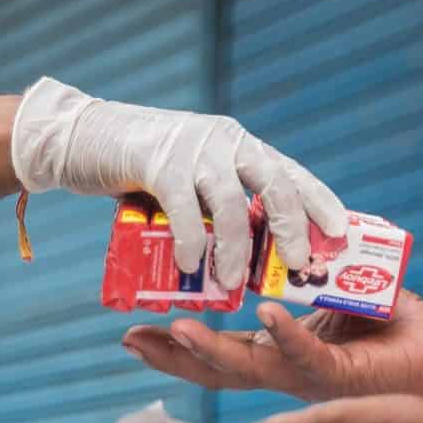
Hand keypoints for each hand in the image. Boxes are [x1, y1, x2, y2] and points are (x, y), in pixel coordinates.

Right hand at [10, 78, 345, 286]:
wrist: (79, 138)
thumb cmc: (140, 166)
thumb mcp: (192, 175)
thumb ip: (218, 202)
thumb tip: (248, 254)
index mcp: (240, 145)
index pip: (291, 173)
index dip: (320, 203)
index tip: (343, 234)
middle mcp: (225, 142)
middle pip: (274, 185)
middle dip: (292, 229)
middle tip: (301, 267)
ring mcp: (192, 149)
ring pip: (231, 202)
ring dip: (236, 249)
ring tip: (234, 285)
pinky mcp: (158, 162)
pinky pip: (184, 208)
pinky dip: (190, 240)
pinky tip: (188, 265)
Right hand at [123, 290, 422, 415]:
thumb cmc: (395, 328)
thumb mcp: (339, 294)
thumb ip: (308, 276)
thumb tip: (280, 236)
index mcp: (283, 354)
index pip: (221, 351)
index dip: (179, 346)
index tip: (137, 332)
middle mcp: (288, 370)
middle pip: (219, 366)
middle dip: (174, 356)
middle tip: (131, 340)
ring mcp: (311, 375)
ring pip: (250, 366)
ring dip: (212, 348)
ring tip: (176, 329)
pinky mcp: (341, 372)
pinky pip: (305, 354)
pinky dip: (284, 334)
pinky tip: (264, 315)